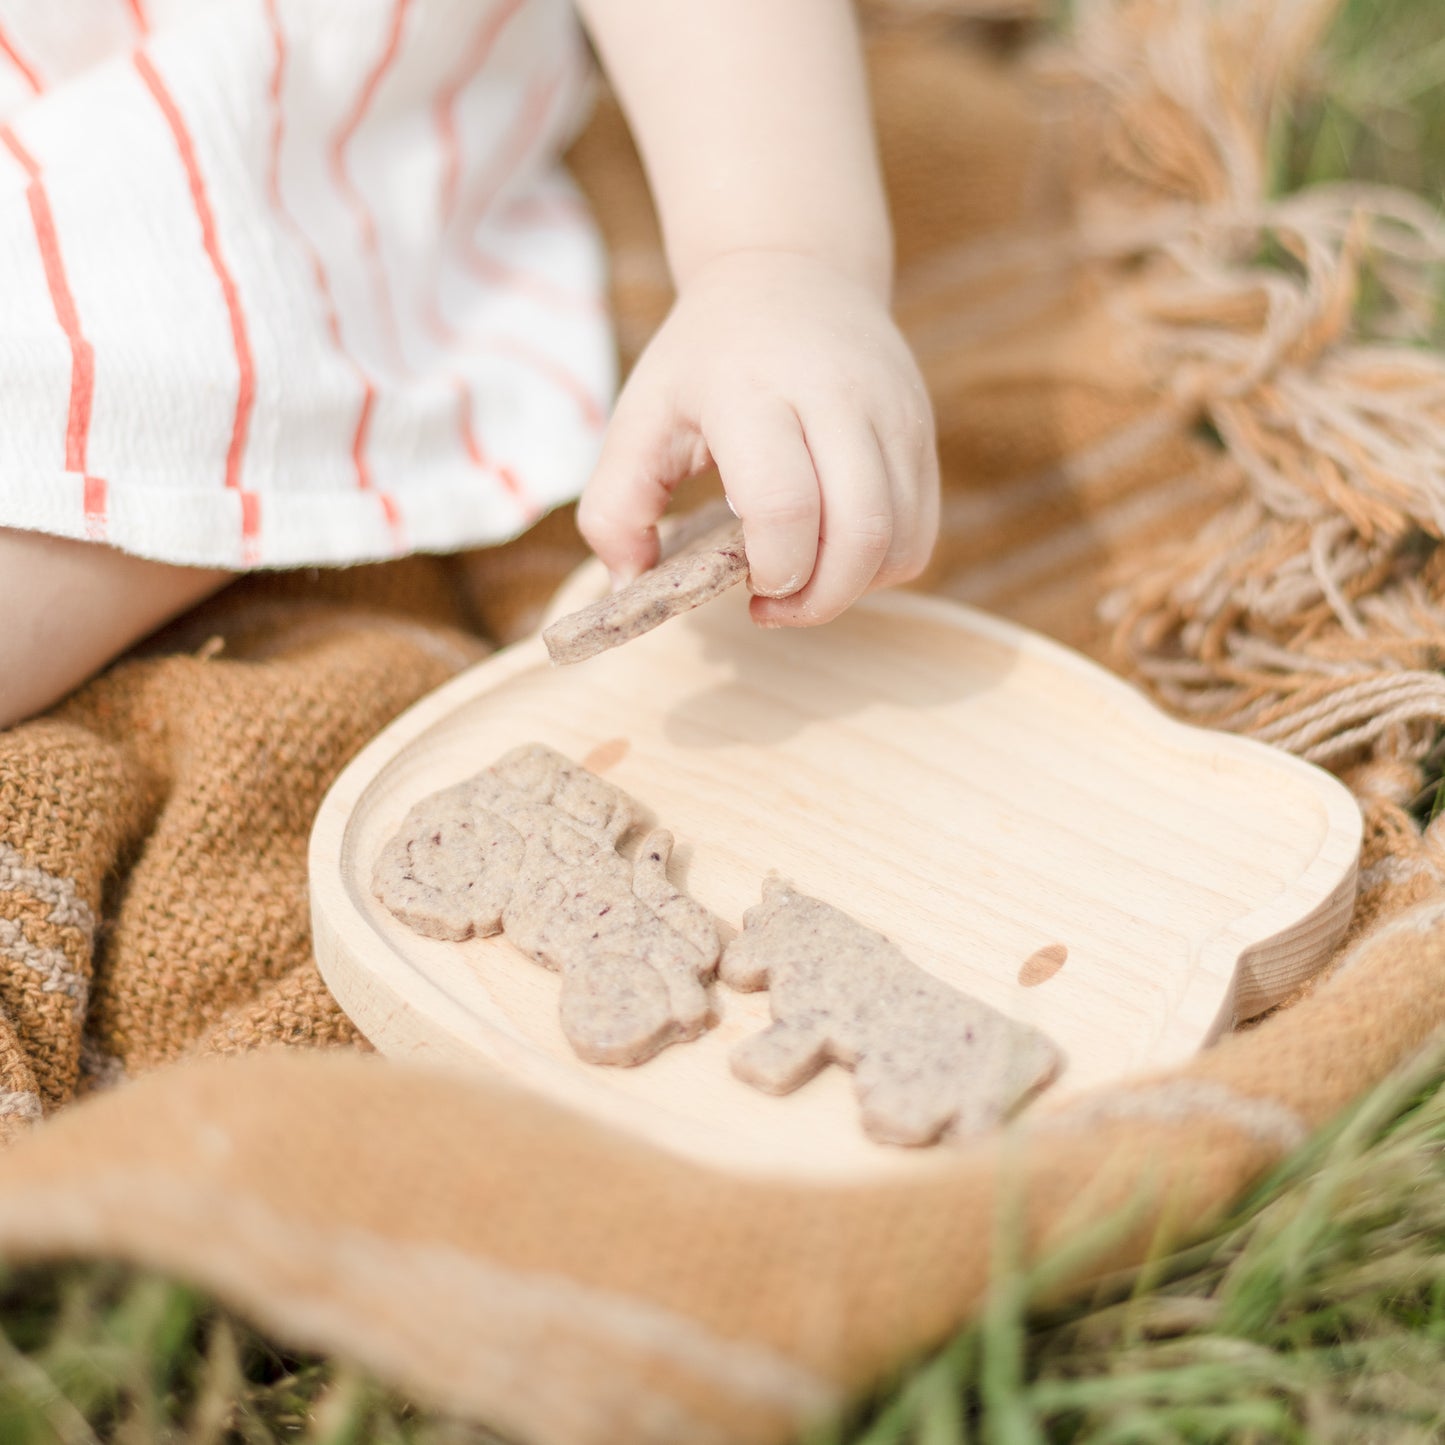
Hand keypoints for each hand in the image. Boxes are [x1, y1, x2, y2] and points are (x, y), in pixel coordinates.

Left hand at [576, 249, 938, 626]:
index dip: (773, 571)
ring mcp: (892, 412)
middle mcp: (838, 396)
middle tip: (773, 605)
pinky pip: (920, 531)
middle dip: (818, 600)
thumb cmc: (705, 359)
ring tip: (802, 579)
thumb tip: (628, 590)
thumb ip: (614, 508)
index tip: (745, 587)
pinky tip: (833, 554)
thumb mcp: (640, 416)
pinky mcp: (922, 431)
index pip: (785, 504)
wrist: (793, 270)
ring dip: (851, 588)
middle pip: (859, 533)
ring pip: (900, 540)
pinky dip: (880, 566)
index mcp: (754, 390)